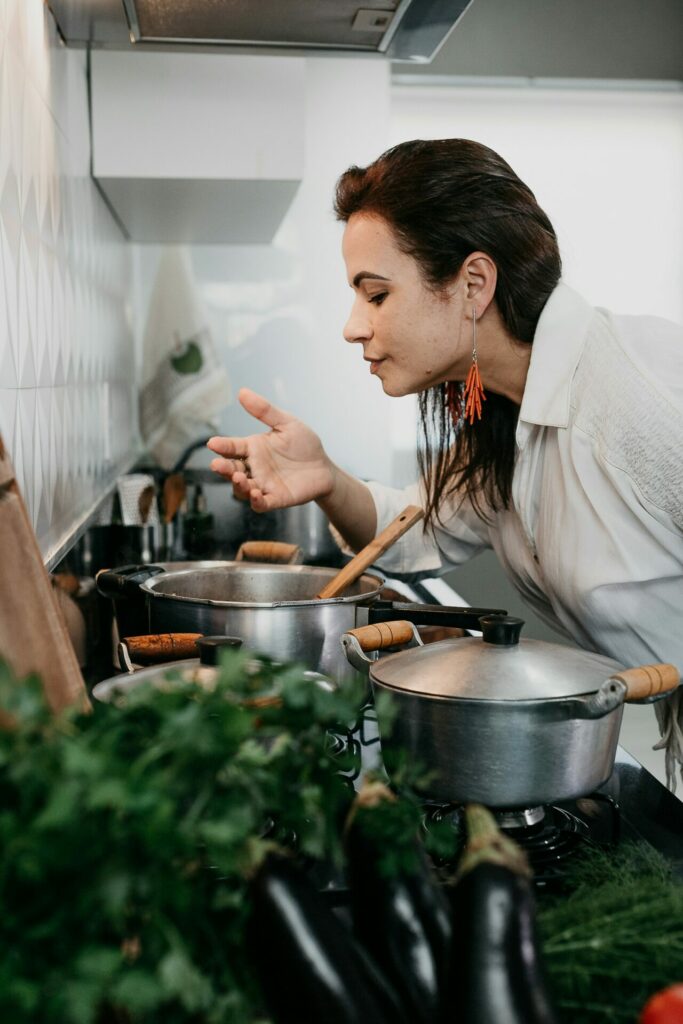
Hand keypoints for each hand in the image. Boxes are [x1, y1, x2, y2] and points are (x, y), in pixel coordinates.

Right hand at [207, 388, 334, 511]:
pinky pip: (261, 504)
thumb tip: (242, 392)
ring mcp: (263, 484)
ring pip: (242, 488)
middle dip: (223, 468)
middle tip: (217, 464)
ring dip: (237, 485)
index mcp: (254, 448)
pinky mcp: (276, 499)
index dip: (222, 446)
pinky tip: (256, 494)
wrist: (324, 468)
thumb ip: (265, 410)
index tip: (213, 443)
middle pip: (232, 469)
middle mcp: (254, 468)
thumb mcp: (287, 423)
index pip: (232, 447)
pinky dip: (256, 501)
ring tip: (238, 477)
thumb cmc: (304, 445)